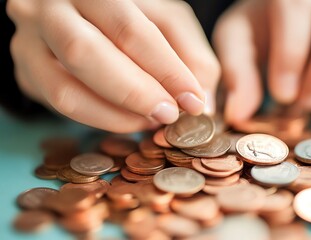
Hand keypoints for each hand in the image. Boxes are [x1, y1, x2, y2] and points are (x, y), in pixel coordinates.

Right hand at [7, 0, 219, 132]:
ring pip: (65, 90)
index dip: (165, 70)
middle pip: (86, 53)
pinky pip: (59, 106)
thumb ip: (189, 54)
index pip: (129, 29)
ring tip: (150, 120)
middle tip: (169, 114)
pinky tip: (128, 119)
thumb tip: (200, 103)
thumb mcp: (167, 21)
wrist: (80, 14)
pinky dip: (100, 120)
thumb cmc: (131, 16)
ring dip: (116, 115)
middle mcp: (50, 8)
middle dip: (136, 93)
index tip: (193, 101)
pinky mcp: (26, 73)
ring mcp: (30, 42)